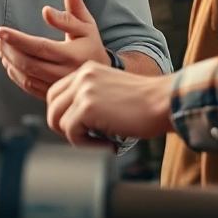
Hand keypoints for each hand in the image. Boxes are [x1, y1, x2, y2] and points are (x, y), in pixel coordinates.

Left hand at [0, 0, 108, 99]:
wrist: (100, 77)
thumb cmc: (92, 46)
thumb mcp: (87, 24)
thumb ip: (75, 6)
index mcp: (73, 55)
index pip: (40, 47)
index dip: (18, 39)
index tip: (1, 31)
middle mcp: (64, 73)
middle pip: (29, 63)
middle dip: (9, 50)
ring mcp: (57, 86)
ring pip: (26, 77)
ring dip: (9, 62)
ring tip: (0, 48)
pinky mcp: (52, 94)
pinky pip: (29, 87)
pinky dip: (15, 75)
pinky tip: (9, 63)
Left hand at [46, 61, 175, 146]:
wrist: (165, 102)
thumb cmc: (146, 104)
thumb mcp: (110, 92)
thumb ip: (89, 98)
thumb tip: (68, 121)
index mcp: (87, 71)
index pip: (56, 94)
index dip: (64, 115)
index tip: (82, 128)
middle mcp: (82, 77)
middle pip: (53, 107)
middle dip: (65, 128)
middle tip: (87, 138)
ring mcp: (83, 91)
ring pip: (59, 121)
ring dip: (78, 138)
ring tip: (101, 142)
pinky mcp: (87, 108)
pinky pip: (71, 133)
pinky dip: (87, 146)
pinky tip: (108, 144)